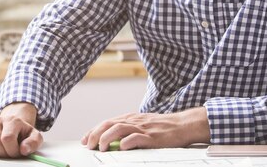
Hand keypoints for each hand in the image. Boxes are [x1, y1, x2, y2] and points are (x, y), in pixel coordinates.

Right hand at [0, 102, 42, 157]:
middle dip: (3, 153)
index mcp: (12, 120)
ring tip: (2, 151)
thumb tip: (24, 149)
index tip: (17, 152)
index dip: (12, 150)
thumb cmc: (23, 133)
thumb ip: (33, 142)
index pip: (7, 138)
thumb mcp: (34, 136)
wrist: (14, 126)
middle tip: (9, 153)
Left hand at [81, 107, 209, 150]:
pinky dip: (126, 142)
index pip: (107, 122)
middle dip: (95, 134)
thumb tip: (111, 140)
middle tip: (88, 145)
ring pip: (119, 128)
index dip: (93, 130)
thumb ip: (128, 130)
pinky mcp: (152, 137)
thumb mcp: (142, 124)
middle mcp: (134, 121)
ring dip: (106, 138)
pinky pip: (136, 137)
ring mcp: (143, 128)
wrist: (182, 125)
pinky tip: (121, 148)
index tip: (84, 140)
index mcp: (131, 118)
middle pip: (109, 124)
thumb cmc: (162, 127)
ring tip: (100, 147)